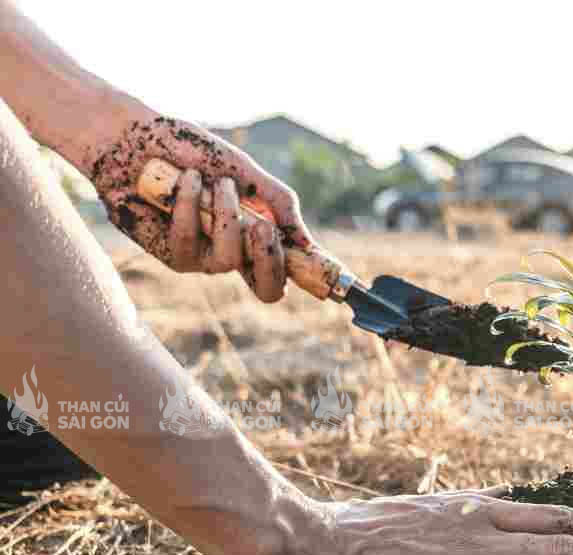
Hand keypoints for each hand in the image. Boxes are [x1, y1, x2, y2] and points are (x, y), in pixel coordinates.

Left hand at [80, 110, 313, 301]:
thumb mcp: (246, 172)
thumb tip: (308, 244)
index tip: (328, 268)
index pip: (292, 268)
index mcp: (259, 234)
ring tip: (215, 183)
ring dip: (226, 215)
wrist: (135, 138)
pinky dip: (191, 208)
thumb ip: (279, 204)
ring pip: (232, 260)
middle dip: (271, 258)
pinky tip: (186, 181)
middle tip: (263, 226)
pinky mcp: (173, 256)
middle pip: (270, 289)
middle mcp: (236, 252)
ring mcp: (204, 257)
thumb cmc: (191, 151)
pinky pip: (190, 244)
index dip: (313, 275)